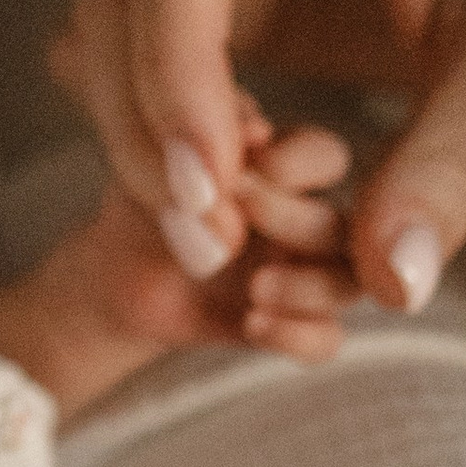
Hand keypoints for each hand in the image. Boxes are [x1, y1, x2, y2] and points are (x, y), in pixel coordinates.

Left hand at [0, 108, 359, 419]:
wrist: (116, 283)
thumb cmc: (138, 211)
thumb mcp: (153, 171)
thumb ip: (205, 146)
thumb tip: (255, 130)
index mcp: (278, 171)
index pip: (325, 157)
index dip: (300, 162)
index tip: (246, 173)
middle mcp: (301, 218)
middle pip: (345, 223)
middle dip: (295, 223)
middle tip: (240, 220)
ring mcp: (300, 273)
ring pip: (349, 281)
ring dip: (309, 287)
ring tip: (255, 288)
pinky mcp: (288, 322)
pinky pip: (327, 337)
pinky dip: (298, 335)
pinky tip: (251, 323)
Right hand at [49, 0, 465, 317]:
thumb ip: (453, 166)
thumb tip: (391, 283)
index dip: (171, 72)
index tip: (206, 190)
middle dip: (147, 128)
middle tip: (216, 245)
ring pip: (105, 34)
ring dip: (143, 140)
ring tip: (233, 230)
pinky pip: (138, 60)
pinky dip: (165, 133)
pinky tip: (242, 186)